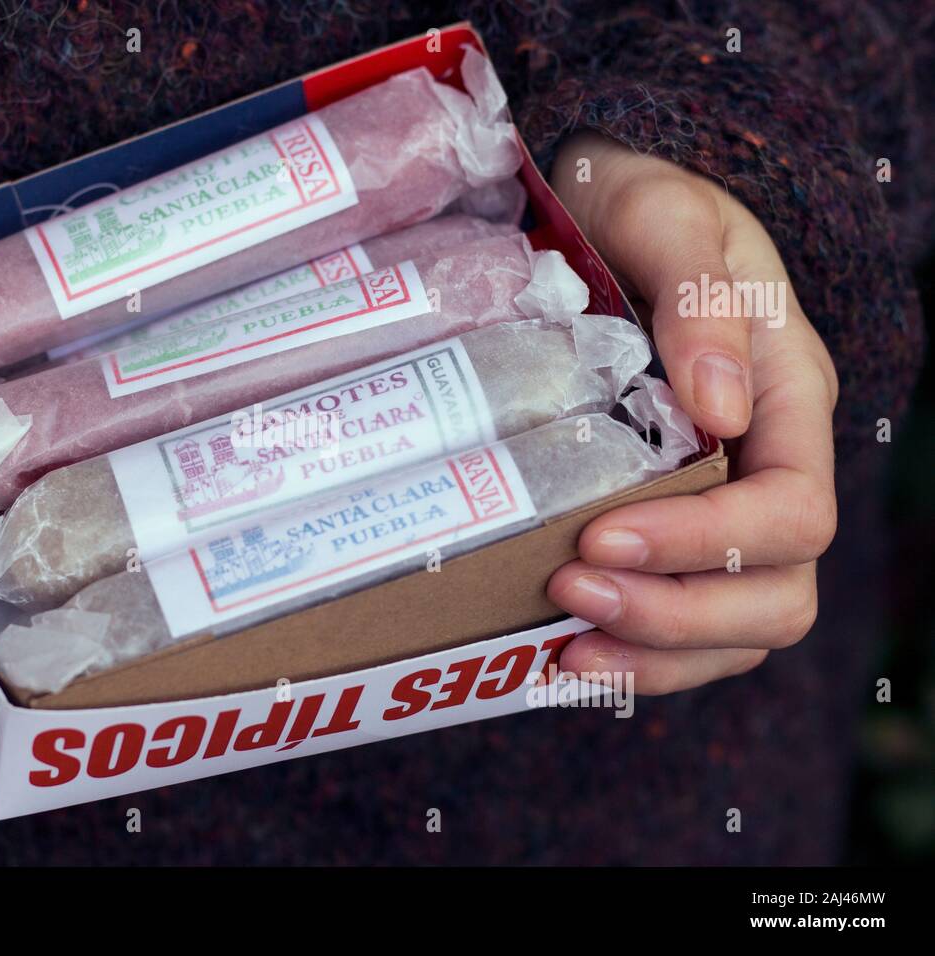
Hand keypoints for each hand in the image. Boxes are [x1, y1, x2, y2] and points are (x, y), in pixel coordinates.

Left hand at [546, 132, 838, 693]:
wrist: (603, 203)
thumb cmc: (640, 201)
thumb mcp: (667, 219)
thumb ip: (701, 300)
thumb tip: (722, 409)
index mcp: (788, 398)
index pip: (791, 512)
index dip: (706, 543)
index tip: (602, 534)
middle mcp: (771, 465)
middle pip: (777, 594)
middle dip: (676, 613)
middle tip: (568, 588)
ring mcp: (728, 507)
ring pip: (738, 629)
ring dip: (655, 653)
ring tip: (565, 647)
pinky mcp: (677, 530)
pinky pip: (687, 627)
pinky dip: (636, 657)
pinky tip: (564, 656)